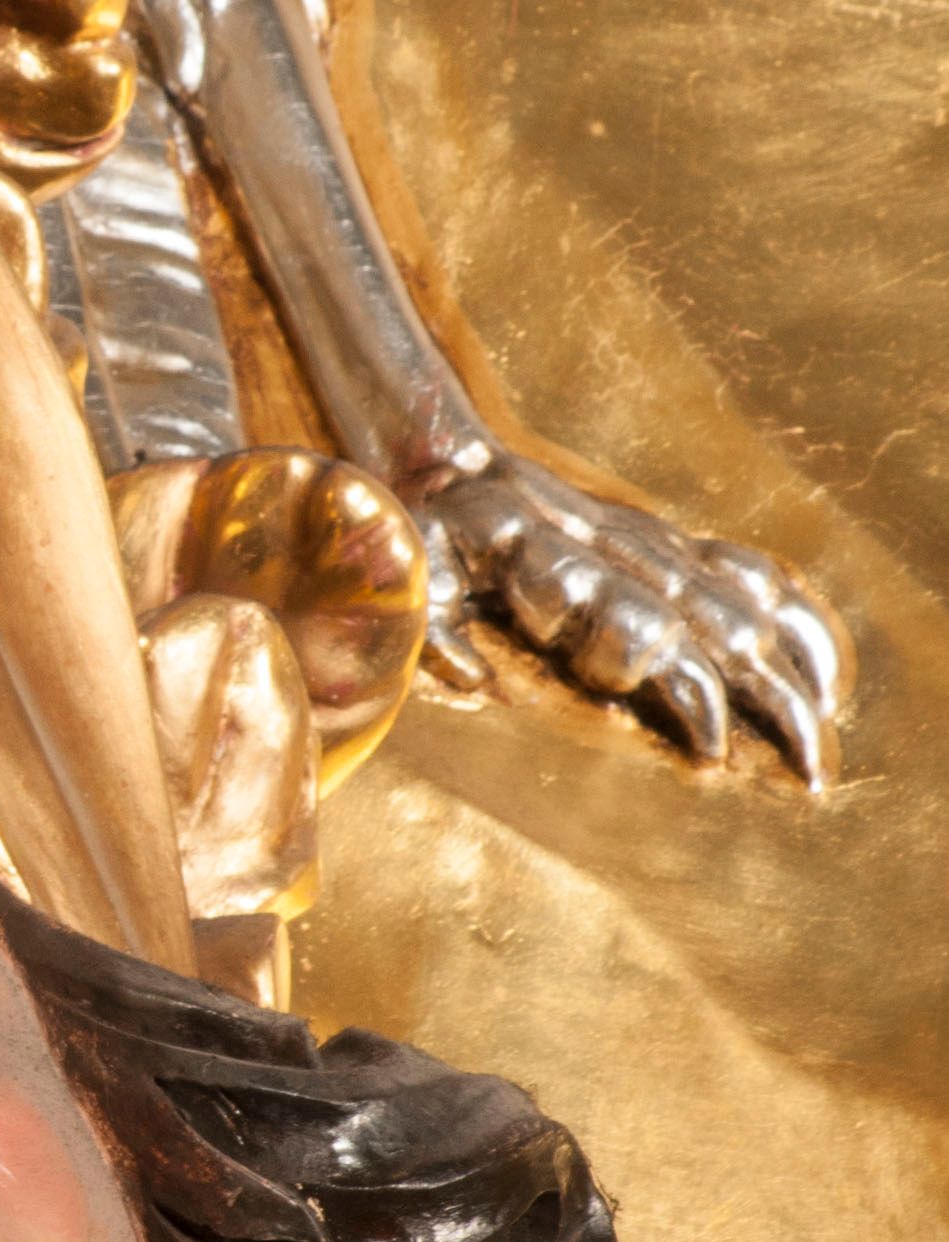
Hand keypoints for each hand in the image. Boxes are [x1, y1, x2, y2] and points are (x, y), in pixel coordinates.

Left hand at [411, 447, 848, 783]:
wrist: (455, 465)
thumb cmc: (429, 540)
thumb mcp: (417, 577)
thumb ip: (436, 626)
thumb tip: (466, 678)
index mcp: (565, 571)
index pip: (648, 633)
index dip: (686, 693)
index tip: (714, 754)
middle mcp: (626, 559)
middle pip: (720, 632)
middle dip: (768, 703)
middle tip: (806, 776)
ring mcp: (657, 549)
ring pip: (747, 609)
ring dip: (792, 674)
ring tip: (822, 740)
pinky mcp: (672, 545)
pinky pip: (752, 577)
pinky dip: (794, 621)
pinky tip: (824, 678)